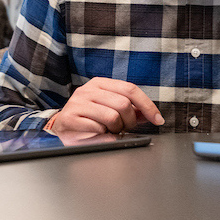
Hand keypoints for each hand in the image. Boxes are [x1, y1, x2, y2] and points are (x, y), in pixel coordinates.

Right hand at [48, 77, 164, 133]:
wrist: (61, 126)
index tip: (157, 119)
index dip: (147, 105)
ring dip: (115, 129)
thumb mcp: (109, 107)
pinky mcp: (71, 118)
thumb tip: (151, 114)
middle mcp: (88, 90)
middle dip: (130, 121)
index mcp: (100, 83)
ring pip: (112, 117)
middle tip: (124, 128)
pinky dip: (102, 136)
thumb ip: (130, 109)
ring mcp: (78, 103)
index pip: (130, 89)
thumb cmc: (89, 117)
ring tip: (109, 131)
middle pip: (123, 104)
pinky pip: (98, 129)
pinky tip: (97, 134)